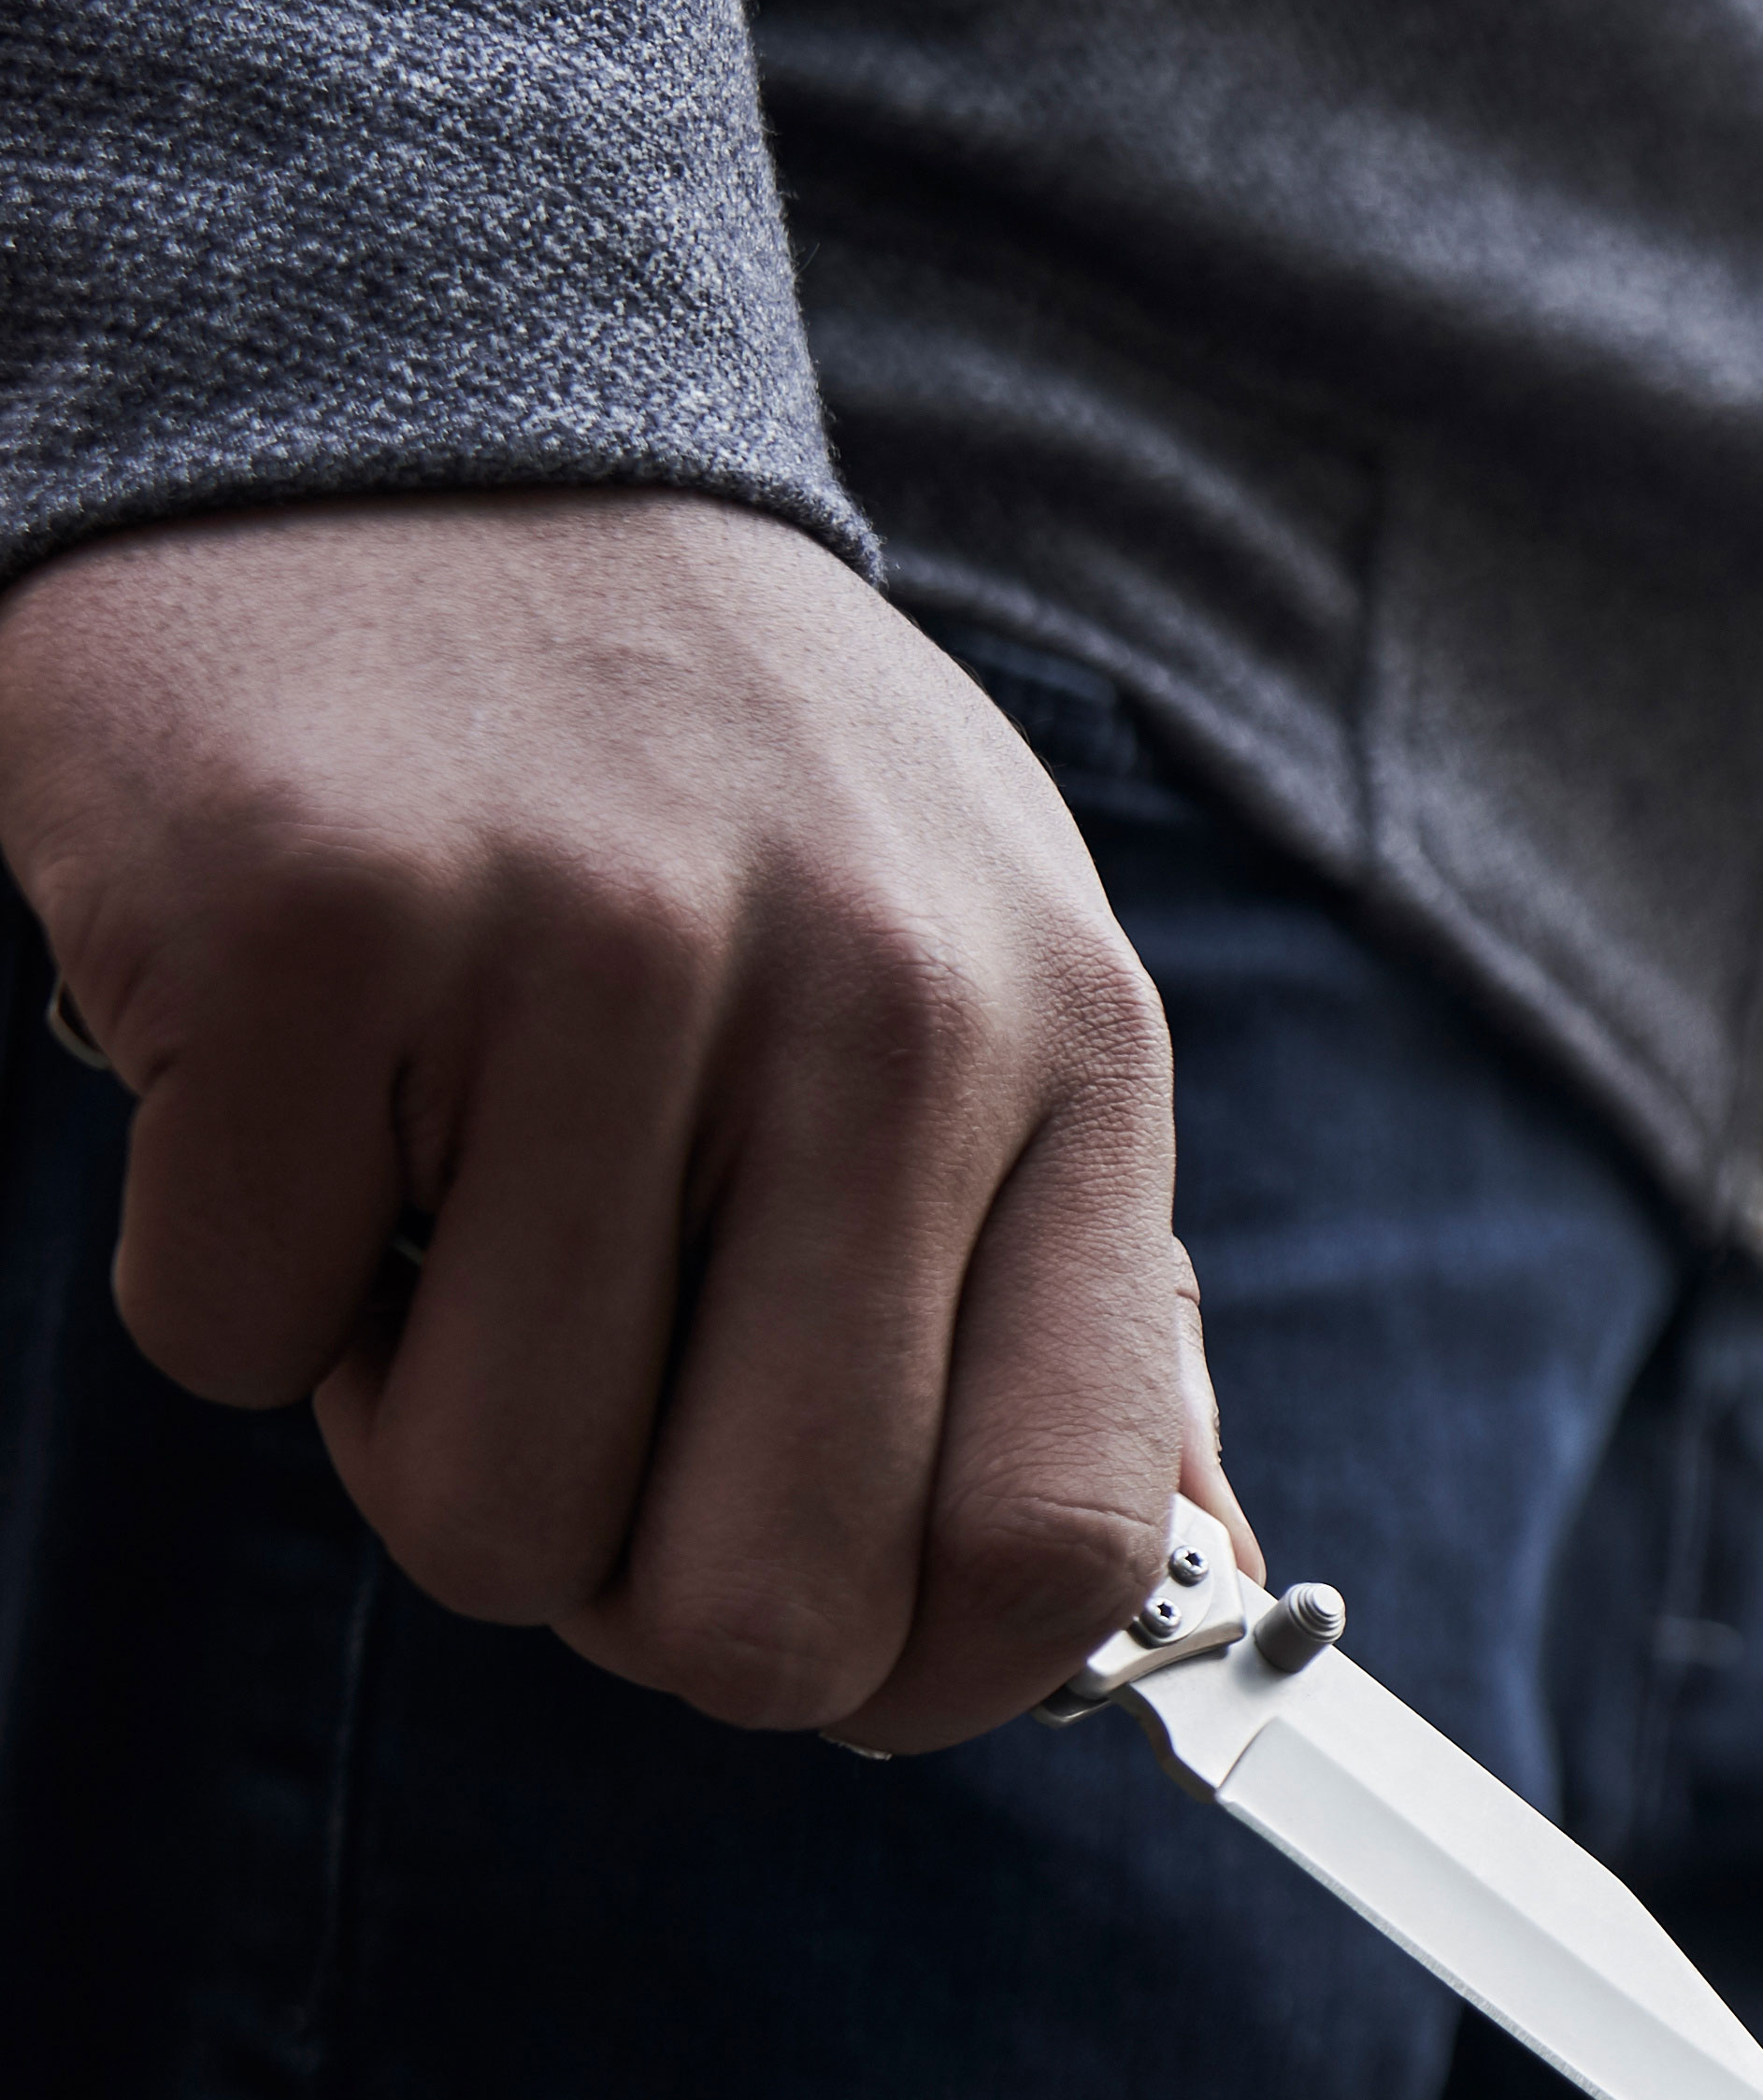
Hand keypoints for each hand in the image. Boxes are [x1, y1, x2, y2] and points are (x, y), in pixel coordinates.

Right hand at [0, 489, 1230, 1749]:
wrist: (439, 417)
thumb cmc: (731, 782)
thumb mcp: (996, 992)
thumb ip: (1083, 1304)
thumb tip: (1183, 1593)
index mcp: (1067, 1058)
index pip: (1059, 1544)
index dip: (919, 1682)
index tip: (829, 1646)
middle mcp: (871, 1013)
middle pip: (760, 1606)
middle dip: (635, 1593)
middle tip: (583, 1419)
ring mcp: (592, 965)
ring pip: (481, 1514)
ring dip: (420, 1422)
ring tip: (456, 1196)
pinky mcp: (311, 936)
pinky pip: (241, 1336)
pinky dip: (246, 1266)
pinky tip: (317, 1078)